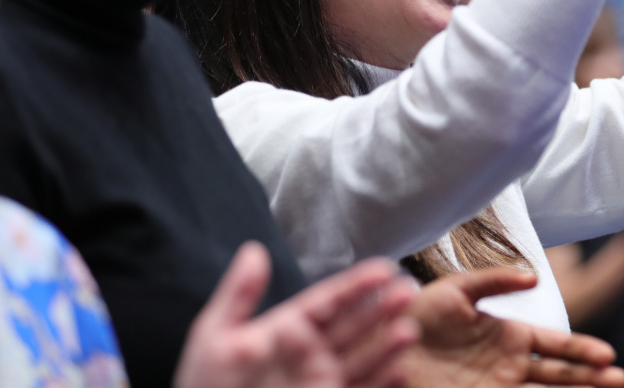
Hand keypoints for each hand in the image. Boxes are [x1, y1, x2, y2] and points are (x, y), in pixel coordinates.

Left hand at [175, 243, 418, 387]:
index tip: (385, 267)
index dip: (357, 284)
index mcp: (289, 329)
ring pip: (364, 360)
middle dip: (382, 307)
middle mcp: (312, 354)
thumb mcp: (214, 337)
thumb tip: (254, 249)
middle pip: (355, 325)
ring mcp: (323, 382)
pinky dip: (383, 383)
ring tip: (408, 331)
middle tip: (409, 289)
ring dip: (387, 345)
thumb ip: (239, 294)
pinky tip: (400, 373)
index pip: (330, 300)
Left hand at [401, 267, 623, 387]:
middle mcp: (507, 366)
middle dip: (591, 379)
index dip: (582, 351)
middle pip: (559, 376)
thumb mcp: (453, 289)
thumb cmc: (412, 316)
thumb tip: (535, 276)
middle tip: (622, 382)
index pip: (553, 345)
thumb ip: (493, 280)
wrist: (377, 345)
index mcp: (506, 335)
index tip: (609, 357)